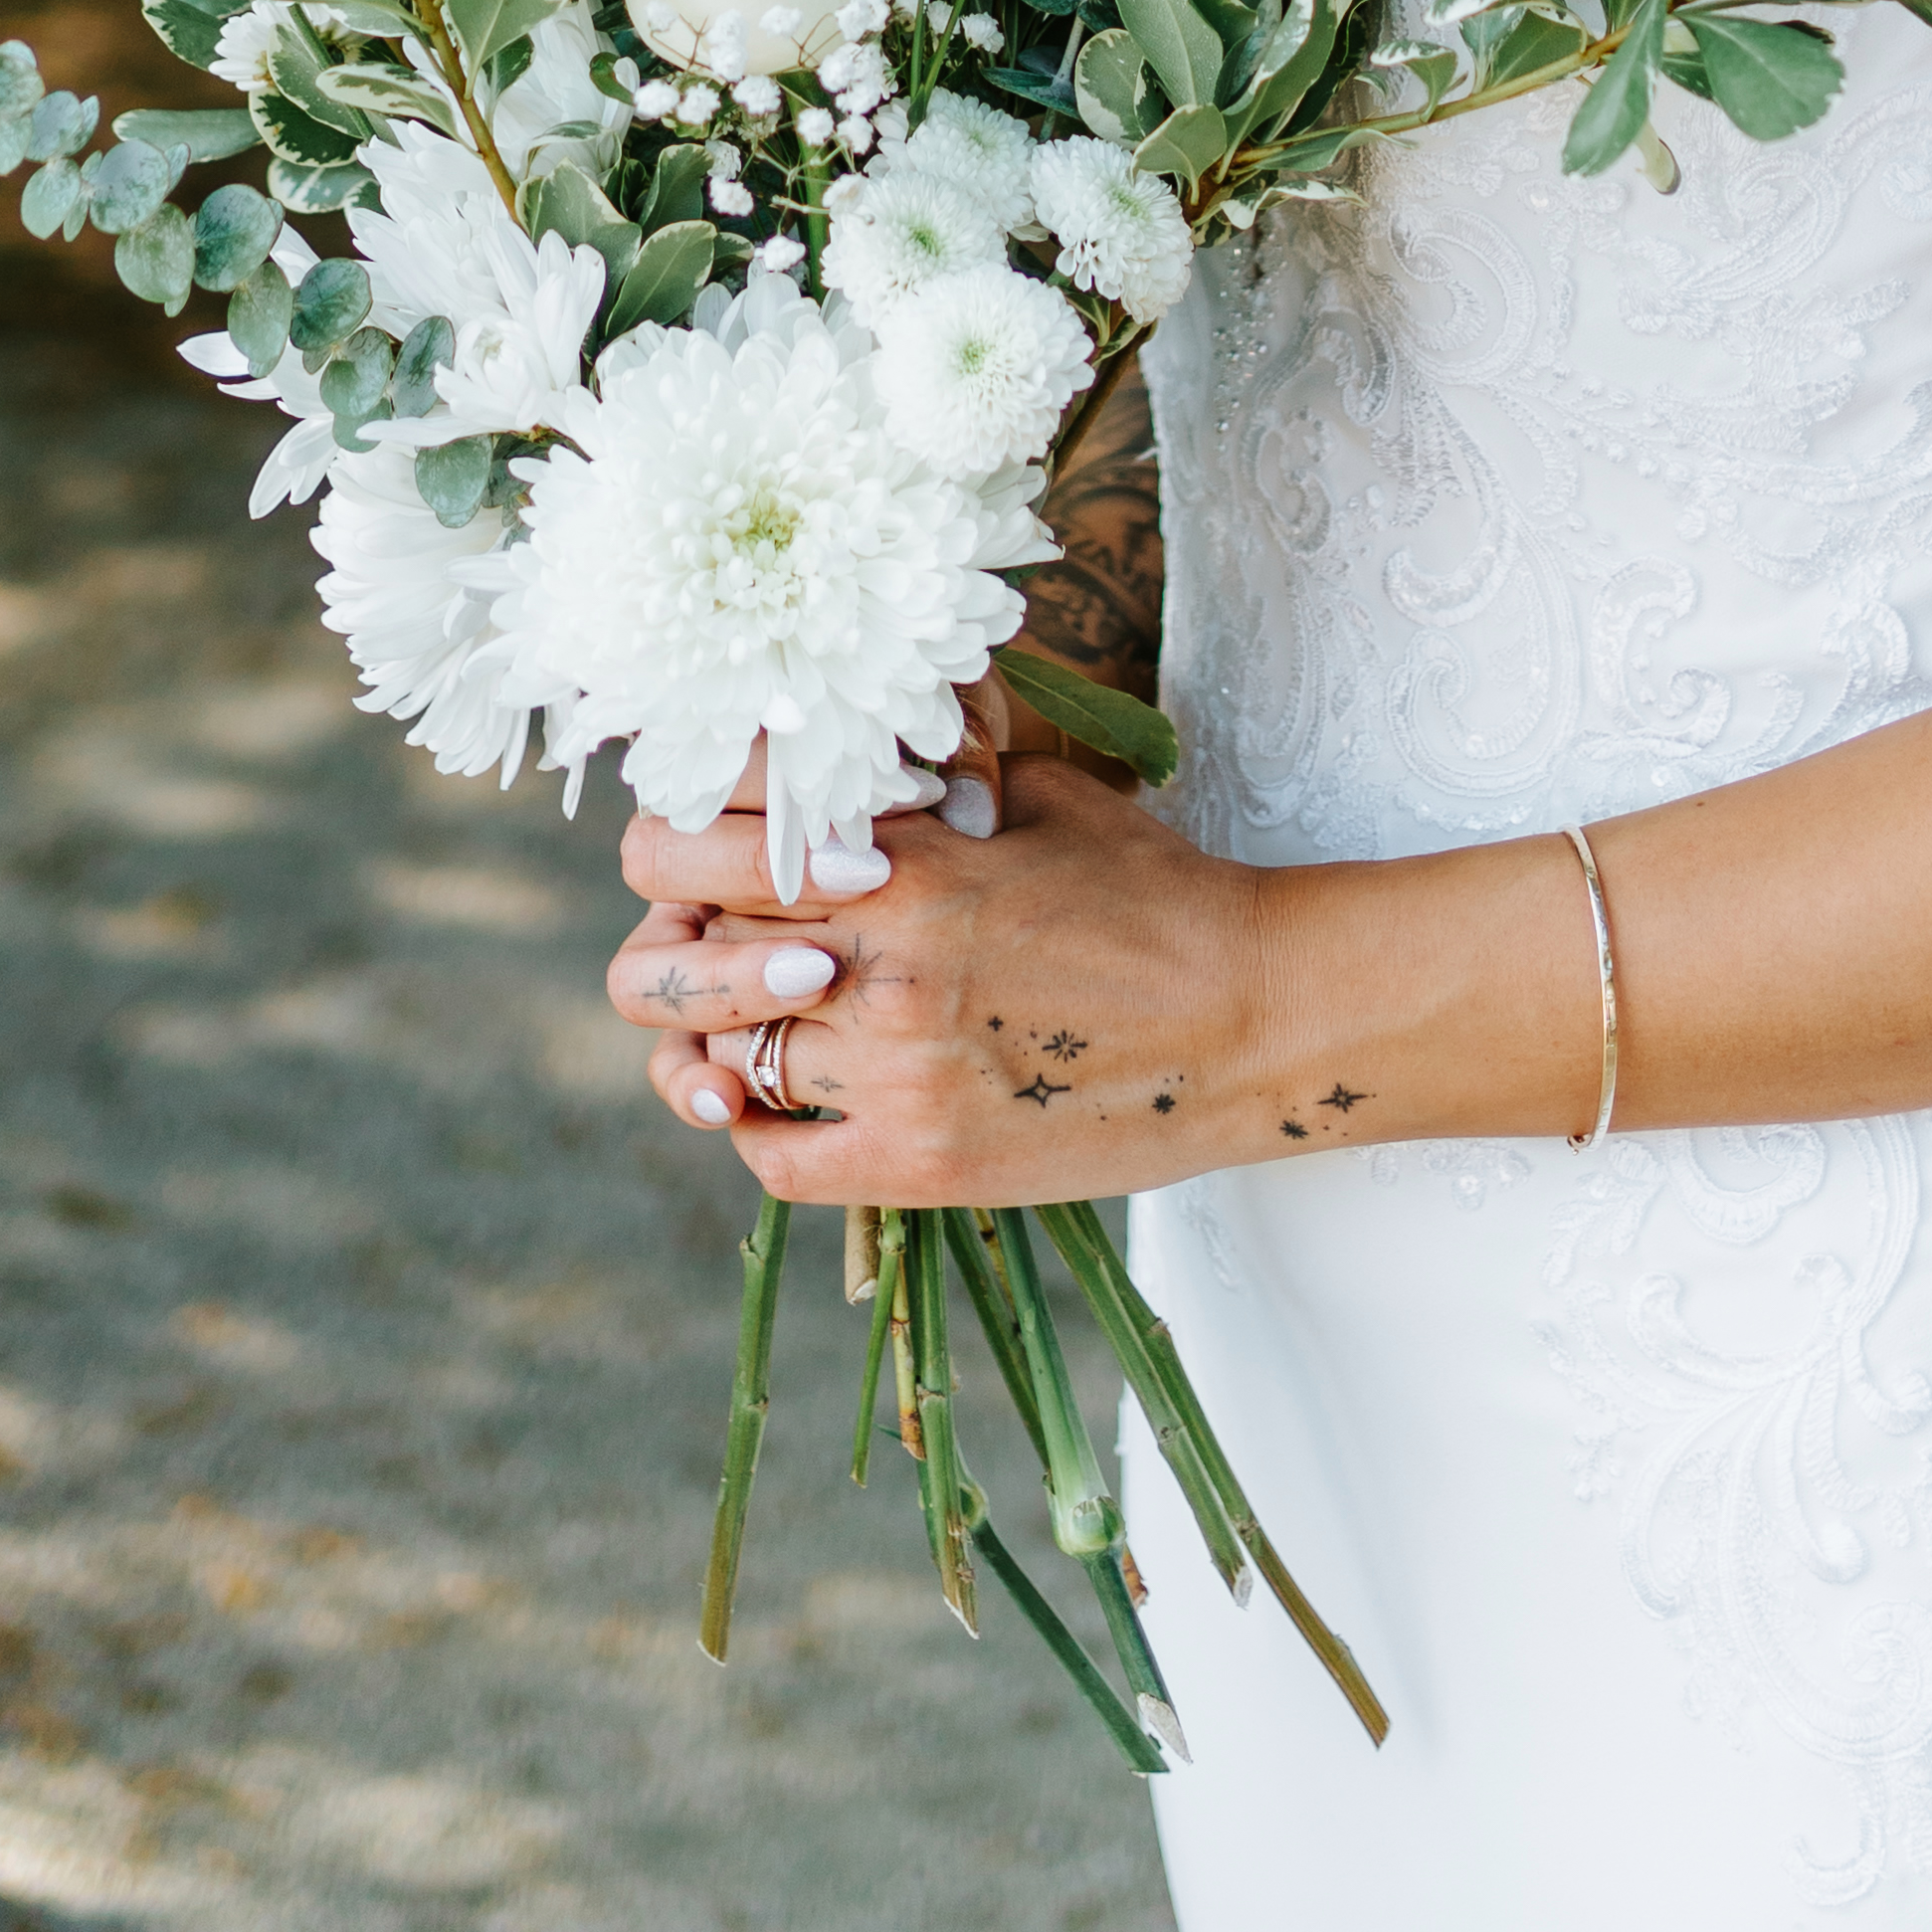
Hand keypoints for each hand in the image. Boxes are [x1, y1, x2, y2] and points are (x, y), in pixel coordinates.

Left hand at [607, 744, 1283, 1206]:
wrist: (1255, 1020)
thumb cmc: (1155, 894)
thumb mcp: (1038, 798)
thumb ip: (921, 785)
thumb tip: (841, 762)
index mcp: (905, 866)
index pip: (706, 845)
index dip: (679, 841)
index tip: (698, 845)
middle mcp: (882, 972)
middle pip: (680, 954)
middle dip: (677, 935)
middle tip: (708, 930)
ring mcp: (897, 1081)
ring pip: (719, 1057)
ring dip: (723, 1030)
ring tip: (761, 1009)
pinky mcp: (921, 1169)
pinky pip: (771, 1160)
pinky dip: (750, 1128)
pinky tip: (775, 1099)